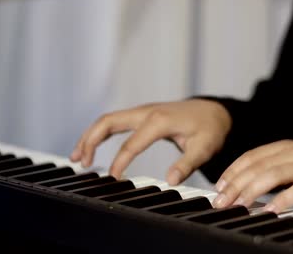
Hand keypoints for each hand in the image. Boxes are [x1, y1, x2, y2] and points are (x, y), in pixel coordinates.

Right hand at [70, 99, 231, 184]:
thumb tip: (170, 181)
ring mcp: (143, 111)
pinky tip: (93, 145)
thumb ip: (187, 164)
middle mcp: (147, 112)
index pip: (131, 143)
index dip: (119, 162)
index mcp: (160, 120)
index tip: (113, 179)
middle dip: (90, 140)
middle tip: (80, 162)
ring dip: (90, 135)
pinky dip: (100, 132)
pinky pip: (116, 121)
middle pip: (108, 121)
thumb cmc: (210, 129)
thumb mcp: (204, 148)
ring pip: (108, 119)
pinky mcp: (143, 115)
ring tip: (78, 157)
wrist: (215, 111)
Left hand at [212, 140, 292, 212]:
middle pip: (258, 166)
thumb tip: (243, 186)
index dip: (232, 171)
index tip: (219, 187)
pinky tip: (270, 210)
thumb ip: (271, 171)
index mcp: (283, 148)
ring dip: (253, 190)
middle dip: (236, 183)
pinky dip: (283, 199)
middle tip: (222, 200)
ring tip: (239, 205)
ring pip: (274, 174)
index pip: (251, 156)